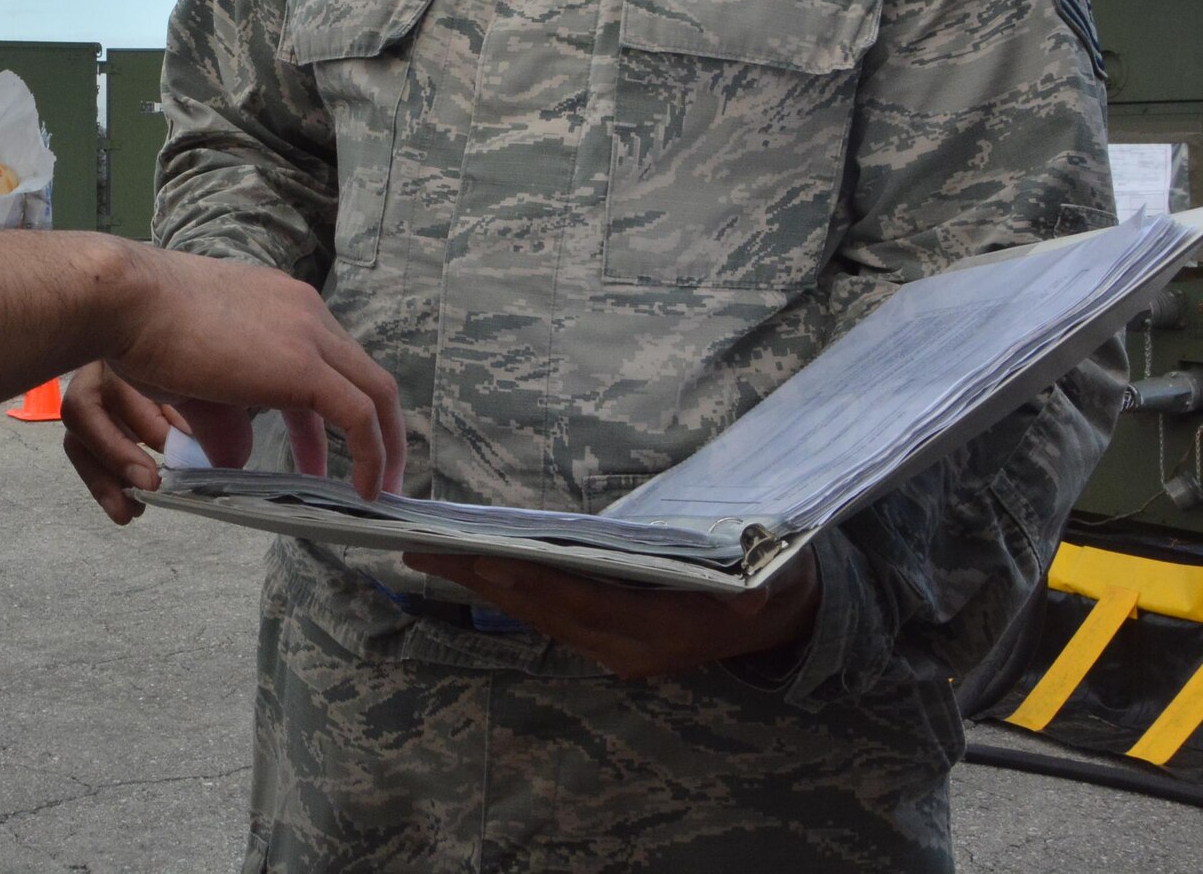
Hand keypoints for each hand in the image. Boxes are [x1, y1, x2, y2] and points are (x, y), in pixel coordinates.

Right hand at [63, 247, 396, 524]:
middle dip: (376, 428)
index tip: (325, 448)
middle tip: (371, 474)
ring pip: (375, 393)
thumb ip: (226, 418)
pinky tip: (361, 490)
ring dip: (383, 445)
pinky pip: (359, 416)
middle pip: (363, 373)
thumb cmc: (146, 331)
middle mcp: (305, 311)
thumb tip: (237, 460)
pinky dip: (370, 454)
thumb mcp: (197, 379)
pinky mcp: (305, 367)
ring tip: (376, 490)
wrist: (130, 301)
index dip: (334, 406)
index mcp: (281, 303)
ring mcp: (309, 334)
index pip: (327, 357)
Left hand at [400, 547, 819, 680]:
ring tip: (427, 556)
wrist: (782, 619)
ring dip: (483, 587)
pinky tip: (473, 566)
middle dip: (481, 582)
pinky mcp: (608, 641)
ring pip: (538, 617)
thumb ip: (758, 574)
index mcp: (667, 632)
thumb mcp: (775, 571)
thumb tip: (751, 581)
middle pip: (544, 612)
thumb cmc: (773, 576)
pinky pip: (548, 615)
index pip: (586, 603)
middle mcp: (632, 650)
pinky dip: (508, 590)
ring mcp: (617, 651)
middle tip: (419, 552)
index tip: (480, 557)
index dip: (532, 581)